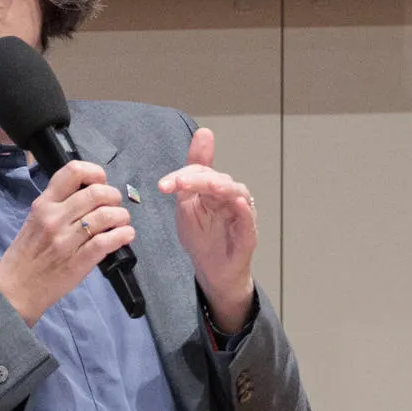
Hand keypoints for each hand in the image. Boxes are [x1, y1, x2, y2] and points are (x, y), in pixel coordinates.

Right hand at [0, 157, 133, 321]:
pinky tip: (126, 235)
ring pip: (105, 215)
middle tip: (115, 205)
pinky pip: (107, 242)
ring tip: (122, 222)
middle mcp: (55, 218)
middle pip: (96, 193)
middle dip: (114, 196)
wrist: (15, 288)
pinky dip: (122, 235)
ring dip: (122, 216)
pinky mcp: (78, 261)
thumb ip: (58, 205)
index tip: (101, 181)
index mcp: (44, 204)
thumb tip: (89, 194)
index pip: (72, 171)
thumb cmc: (26, 255)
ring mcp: (66, 240)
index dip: (94, 172)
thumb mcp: (34, 220)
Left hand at [155, 127, 256, 331]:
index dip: (182, 175)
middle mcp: (229, 197)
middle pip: (218, 179)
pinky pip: (248, 220)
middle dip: (198, 180)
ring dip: (224, 187)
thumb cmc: (202, 237)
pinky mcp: (247, 234)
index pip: (200, 172)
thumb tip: (196, 140)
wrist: (211, 270)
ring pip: (236, 193)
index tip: (163, 186)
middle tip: (180, 183)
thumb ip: (186, 180)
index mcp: (213, 189)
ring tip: (212, 185)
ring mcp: (240, 214)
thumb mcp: (186, 206)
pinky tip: (238, 202)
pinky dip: (244, 210)